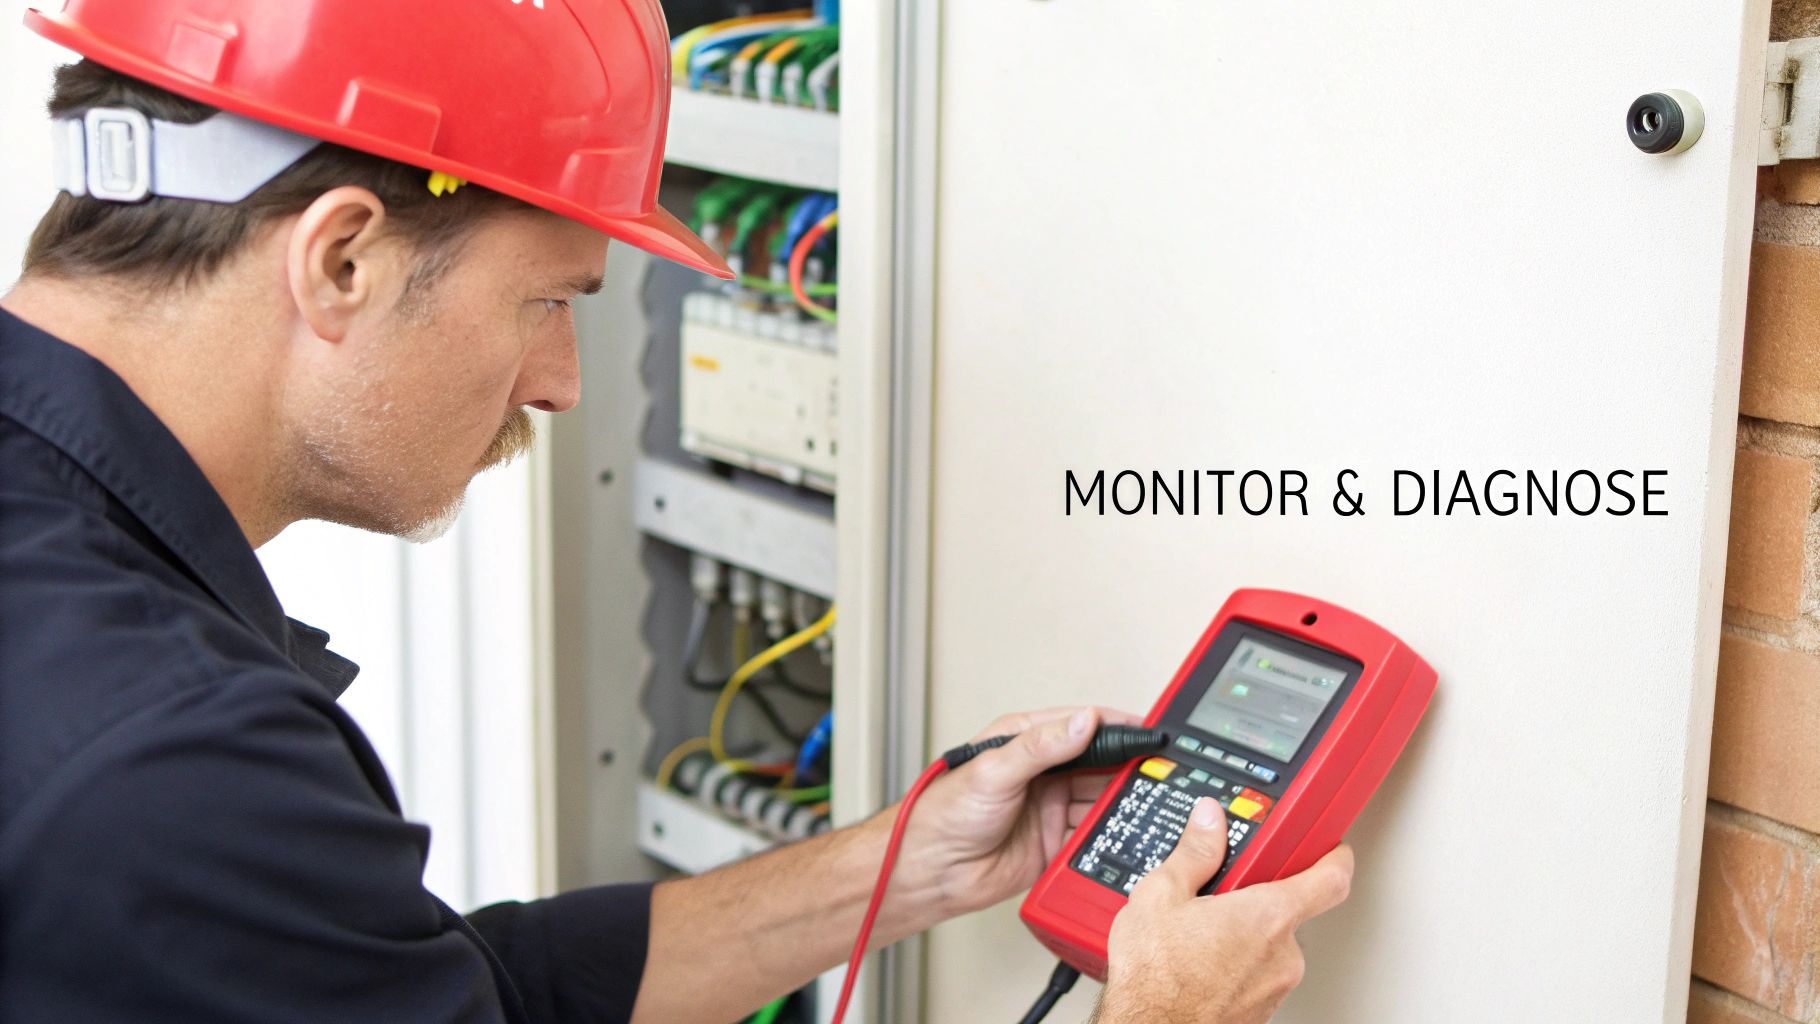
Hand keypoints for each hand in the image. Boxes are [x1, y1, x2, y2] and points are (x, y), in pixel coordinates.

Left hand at [890, 706, 1142, 920]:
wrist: (929, 870)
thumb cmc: (944, 812)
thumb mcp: (994, 770)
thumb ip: (1041, 746)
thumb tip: (1083, 722)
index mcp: (1026, 741)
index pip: (1082, 725)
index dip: (1117, 726)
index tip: (1149, 731)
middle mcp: (1043, 773)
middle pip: (1100, 763)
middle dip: (1129, 766)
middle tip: (1161, 771)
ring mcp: (1050, 808)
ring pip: (1100, 799)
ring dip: (1123, 801)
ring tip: (1150, 802)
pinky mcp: (1055, 843)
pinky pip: (1093, 835)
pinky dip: (1111, 834)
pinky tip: (1127, 832)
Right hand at [1094, 798, 1353, 1023]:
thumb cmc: (1155, 978)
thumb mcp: (1161, 895)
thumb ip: (1195, 852)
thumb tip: (1210, 821)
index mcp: (1267, 916)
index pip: (1330, 879)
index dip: (1334, 857)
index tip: (1329, 848)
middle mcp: (1282, 955)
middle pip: (1288, 912)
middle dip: (1255, 899)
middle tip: (1219, 894)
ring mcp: (1275, 987)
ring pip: (1270, 946)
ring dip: (1242, 935)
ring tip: (1197, 934)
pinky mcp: (1262, 1011)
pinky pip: (1257, 974)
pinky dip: (1235, 963)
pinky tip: (1198, 961)